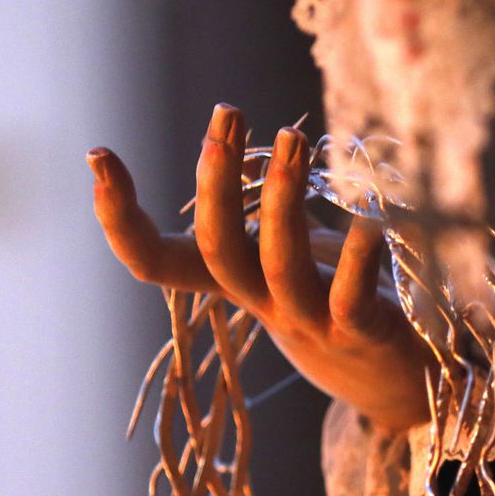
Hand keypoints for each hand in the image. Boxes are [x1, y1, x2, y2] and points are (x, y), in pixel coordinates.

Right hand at [90, 103, 433, 429]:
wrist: (396, 381)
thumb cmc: (342, 301)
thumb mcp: (298, 251)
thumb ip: (277, 208)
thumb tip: (267, 146)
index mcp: (238, 281)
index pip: (156, 261)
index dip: (118, 218)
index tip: (98, 155)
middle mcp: (264, 304)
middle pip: (216, 250)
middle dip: (216, 181)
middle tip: (228, 114)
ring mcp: (312, 323)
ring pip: (280, 268)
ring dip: (282, 201)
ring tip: (291, 138)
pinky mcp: (364, 334)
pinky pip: (351, 299)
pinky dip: (359, 258)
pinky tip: (371, 221)